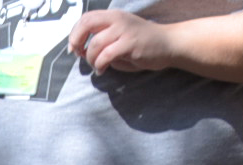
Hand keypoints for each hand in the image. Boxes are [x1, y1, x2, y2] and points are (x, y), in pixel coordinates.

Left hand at [67, 9, 184, 72]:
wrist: (168, 44)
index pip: (86, 18)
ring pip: (95, 44)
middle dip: (77, 40)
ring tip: (97, 66)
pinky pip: (106, 55)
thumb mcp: (119, 37)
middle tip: (79, 54)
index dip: (75, 32)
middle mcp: (118, 19)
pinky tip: (102, 70)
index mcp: (114, 16)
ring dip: (91, 59)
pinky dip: (100, 65)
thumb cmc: (141, 44)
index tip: (74, 47)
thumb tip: (80, 51)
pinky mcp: (130, 44)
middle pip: (87, 23)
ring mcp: (124, 30)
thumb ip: (101, 41)